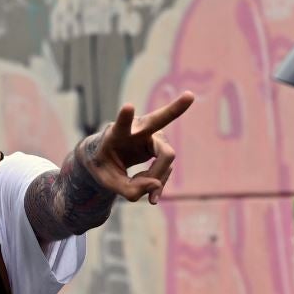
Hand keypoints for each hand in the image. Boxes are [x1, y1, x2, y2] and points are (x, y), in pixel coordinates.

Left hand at [80, 91, 194, 204]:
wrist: (105, 159)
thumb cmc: (103, 166)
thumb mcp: (108, 183)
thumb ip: (129, 189)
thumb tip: (155, 185)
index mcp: (116, 133)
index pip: (121, 124)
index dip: (125, 117)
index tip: (128, 106)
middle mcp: (137, 129)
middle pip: (159, 121)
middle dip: (175, 109)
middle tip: (190, 96)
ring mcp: (152, 136)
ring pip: (166, 158)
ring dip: (155, 179)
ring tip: (142, 193)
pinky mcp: (161, 146)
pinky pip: (167, 167)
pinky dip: (158, 184)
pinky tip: (153, 198)